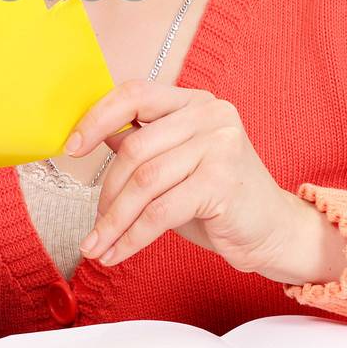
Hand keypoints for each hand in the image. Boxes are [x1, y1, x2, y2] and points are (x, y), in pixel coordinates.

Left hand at [67, 81, 346, 284]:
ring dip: (114, 220)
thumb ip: (142, 145)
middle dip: (106, 192)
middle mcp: (210, 115)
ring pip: (144, 182)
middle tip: (94, 225)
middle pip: (136, 148)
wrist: (274, 232)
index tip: (71, 147)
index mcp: (194, 102)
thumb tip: (93, 136)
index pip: (134, 94)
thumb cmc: (219, 199)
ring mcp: (220, 145)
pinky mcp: (222, 182)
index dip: (97, 118)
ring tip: (98, 246)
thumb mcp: (176, 165)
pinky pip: (160, 212)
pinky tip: (118, 253)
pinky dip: (133, 237)